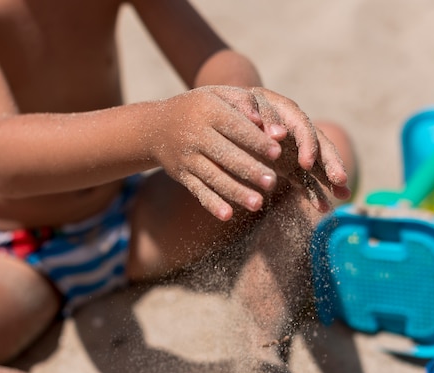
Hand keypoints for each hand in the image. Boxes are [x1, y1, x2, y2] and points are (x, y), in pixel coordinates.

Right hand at [150, 86, 348, 219]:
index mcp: (208, 111)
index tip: (277, 152)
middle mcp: (195, 135)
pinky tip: (227, 216)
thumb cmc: (199, 108)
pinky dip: (211, 204)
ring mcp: (187, 157)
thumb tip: (265, 122)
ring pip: (213, 176)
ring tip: (258, 203)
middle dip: (249, 169)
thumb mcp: (217, 94)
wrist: (156, 126)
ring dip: (236, 191)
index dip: (256, 140)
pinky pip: (198, 190)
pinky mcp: (181, 175)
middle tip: (272, 182)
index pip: (235, 126)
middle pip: (225, 154)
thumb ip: (244, 101)